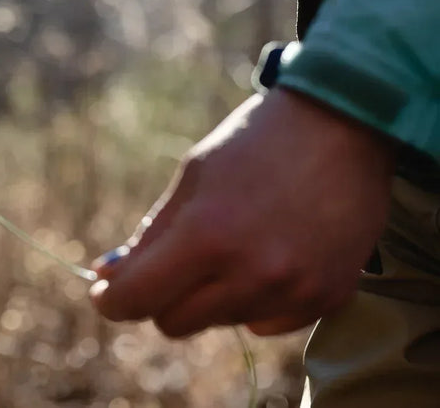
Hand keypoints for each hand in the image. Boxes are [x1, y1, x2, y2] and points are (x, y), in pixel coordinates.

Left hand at [90, 88, 394, 337]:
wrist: (344, 127)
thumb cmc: (255, 144)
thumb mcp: (192, 179)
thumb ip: (151, 237)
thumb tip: (107, 278)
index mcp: (207, 235)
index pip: (139, 299)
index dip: (112, 300)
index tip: (105, 292)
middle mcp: (252, 274)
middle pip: (175, 322)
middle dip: (161, 296)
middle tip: (172, 262)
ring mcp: (294, 291)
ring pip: (220, 322)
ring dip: (212, 294)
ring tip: (236, 242)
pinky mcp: (326, 299)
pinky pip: (266, 322)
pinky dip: (255, 300)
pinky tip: (269, 255)